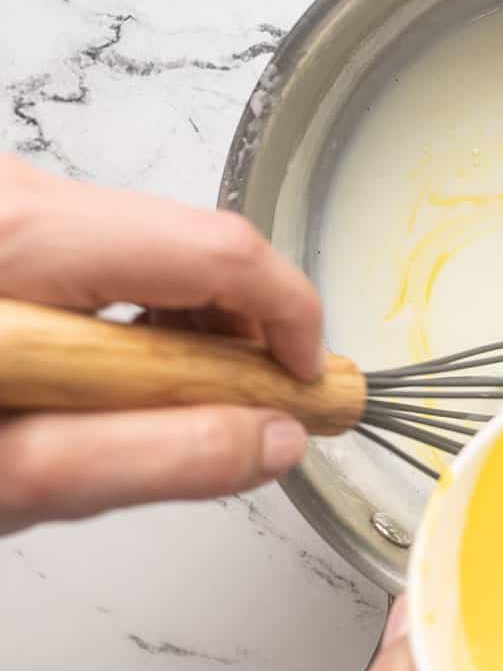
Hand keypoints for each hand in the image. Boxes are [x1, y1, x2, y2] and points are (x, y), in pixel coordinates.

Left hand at [0, 156, 322, 533]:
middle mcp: (16, 196)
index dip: (287, 315)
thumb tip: (273, 442)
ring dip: (190, 329)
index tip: (305, 384)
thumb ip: (150, 459)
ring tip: (167, 407)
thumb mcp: (3, 475)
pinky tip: (117, 375)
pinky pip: (109, 253)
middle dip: (240, 331)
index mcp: (19, 241)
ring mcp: (7, 200)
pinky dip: (141, 317)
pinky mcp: (2, 217)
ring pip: (154, 247)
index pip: (214, 250)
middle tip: (246, 413)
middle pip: (189, 243)